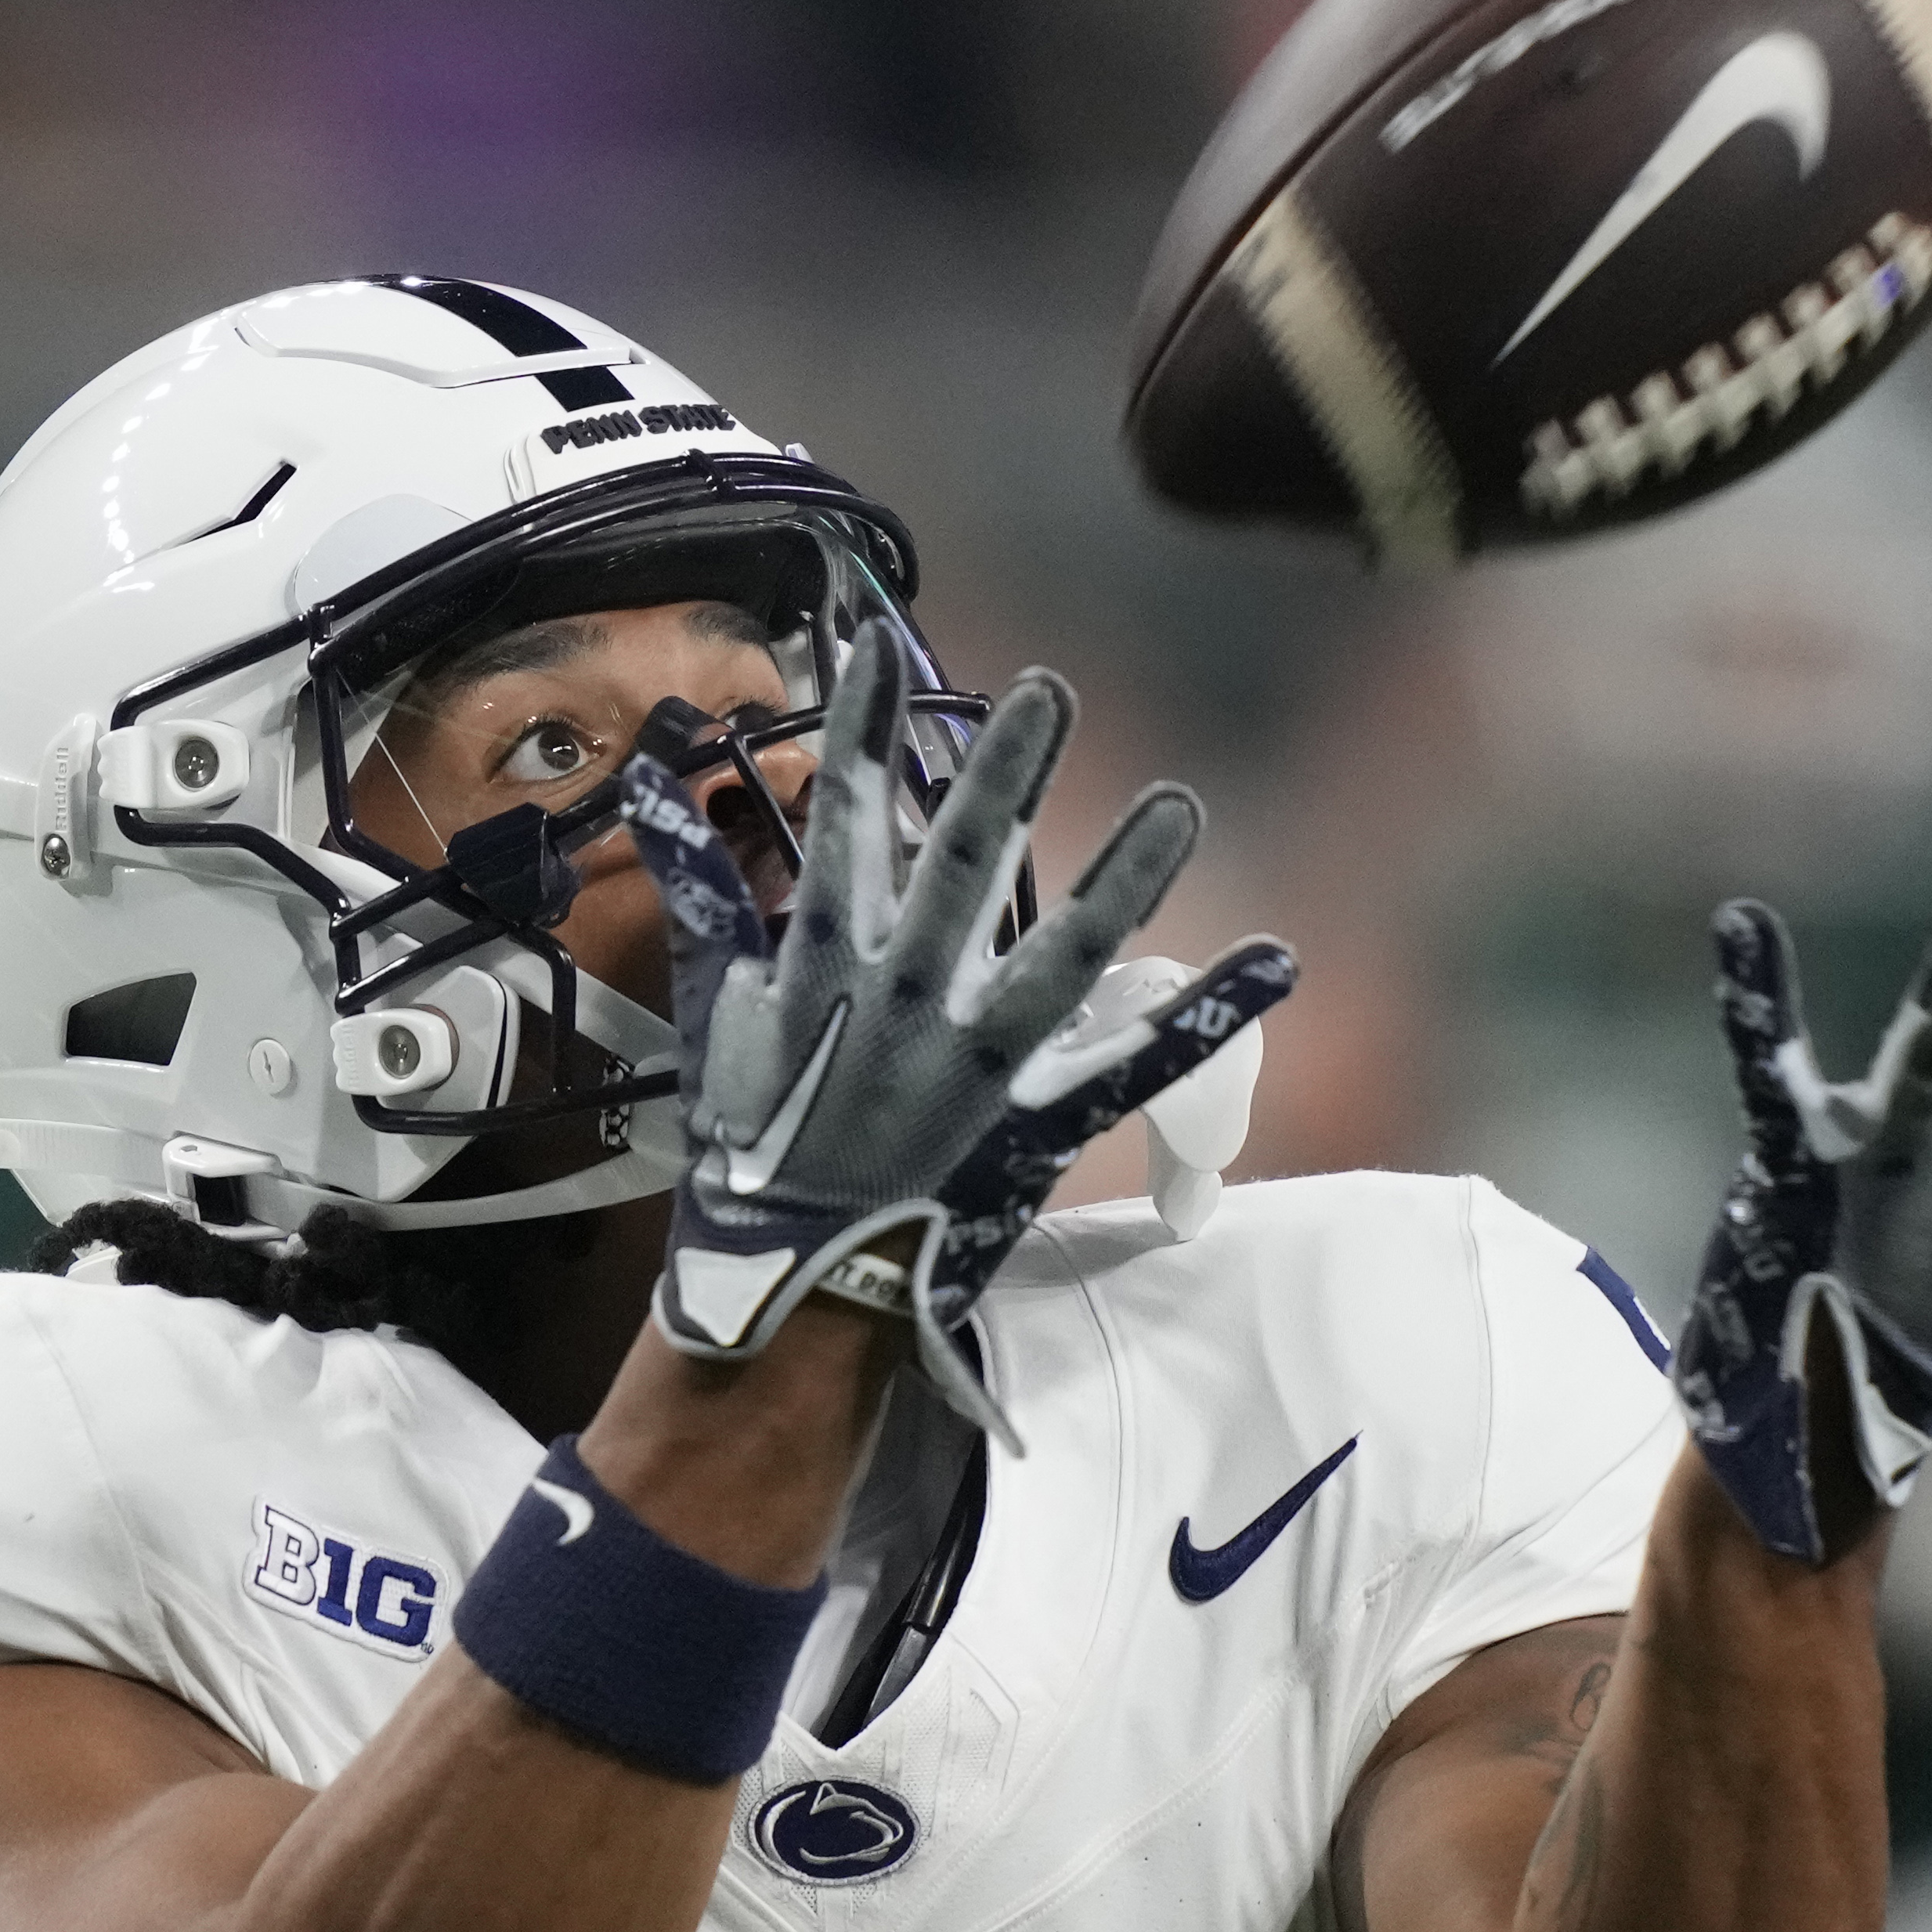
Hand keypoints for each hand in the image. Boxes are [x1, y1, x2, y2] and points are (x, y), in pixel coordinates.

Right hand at [620, 619, 1294, 1445]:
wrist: (790, 1285)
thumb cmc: (751, 1154)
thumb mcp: (718, 1023)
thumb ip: (706, 907)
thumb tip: (658, 800)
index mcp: (826, 969)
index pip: (842, 826)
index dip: (862, 731)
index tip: (877, 646)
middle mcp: (904, 1004)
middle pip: (959, 870)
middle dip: (1002, 778)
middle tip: (1049, 690)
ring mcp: (975, 1065)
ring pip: (1059, 959)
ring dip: (1122, 881)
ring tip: (1180, 804)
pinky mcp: (1033, 1123)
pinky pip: (1134, 1068)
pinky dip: (1204, 1018)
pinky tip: (1273, 962)